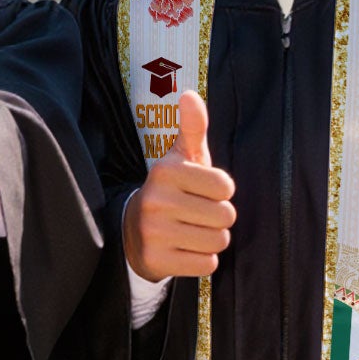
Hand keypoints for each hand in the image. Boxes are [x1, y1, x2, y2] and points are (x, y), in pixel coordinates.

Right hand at [123, 90, 235, 279]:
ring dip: (212, 239)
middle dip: (218, 218)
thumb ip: (192, 127)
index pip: (226, 187)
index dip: (221, 192)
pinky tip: (184, 249)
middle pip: (226, 216)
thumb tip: (189, 94)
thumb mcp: (181, 158)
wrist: (132, 231)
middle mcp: (156, 200)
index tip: (202, 191)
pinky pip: (207, 264)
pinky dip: (202, 260)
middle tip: (197, 214)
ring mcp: (154, 232)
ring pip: (218, 241)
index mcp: (166, 171)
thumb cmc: (171, 190)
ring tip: (191, 231)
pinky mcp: (157, 260)